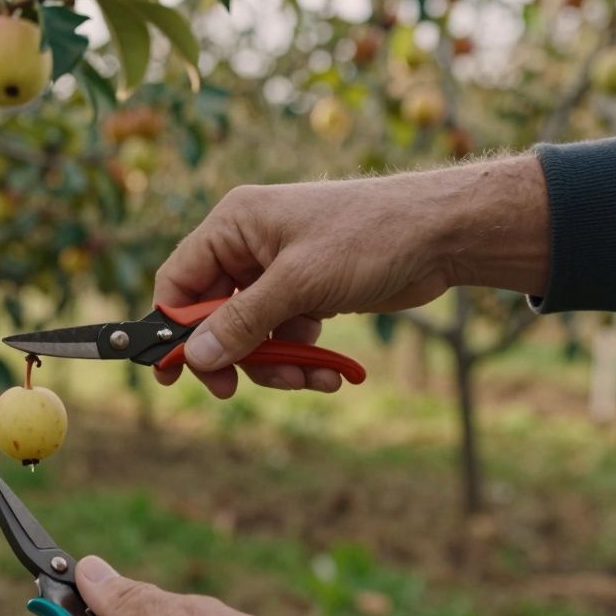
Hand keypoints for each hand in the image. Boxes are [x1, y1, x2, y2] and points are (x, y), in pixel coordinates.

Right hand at [153, 155, 549, 396]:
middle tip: (234, 390)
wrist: (442, 235)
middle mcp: (249, 246)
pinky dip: (302, 358)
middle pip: (214, 315)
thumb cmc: (369, 237)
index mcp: (234, 225)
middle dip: (233, 355)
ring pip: (251, 334)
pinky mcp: (307, 293)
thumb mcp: (298, 283)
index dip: (173, 328)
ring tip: (308, 379)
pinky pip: (285, 336)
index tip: (173, 373)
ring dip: (274, 365)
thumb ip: (242, 322)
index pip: (180, 281)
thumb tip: (196, 356)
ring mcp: (279, 271)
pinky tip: (331, 373)